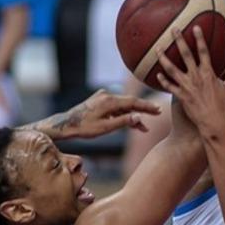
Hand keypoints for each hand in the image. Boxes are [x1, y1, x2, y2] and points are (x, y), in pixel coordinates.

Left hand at [41, 89, 162, 139]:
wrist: (66, 124)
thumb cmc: (84, 128)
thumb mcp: (105, 128)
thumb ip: (123, 122)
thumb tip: (139, 118)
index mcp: (109, 101)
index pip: (133, 102)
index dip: (147, 107)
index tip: (158, 110)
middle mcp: (107, 95)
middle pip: (130, 102)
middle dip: (144, 109)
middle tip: (158, 113)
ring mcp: (103, 97)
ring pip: (123, 106)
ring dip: (133, 116)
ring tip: (144, 128)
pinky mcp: (100, 101)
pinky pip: (116, 107)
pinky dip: (123, 115)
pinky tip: (130, 123)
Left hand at [155, 26, 224, 137]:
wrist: (215, 124)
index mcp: (209, 73)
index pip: (203, 51)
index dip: (199, 38)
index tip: (195, 27)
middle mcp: (196, 77)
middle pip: (185, 55)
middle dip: (178, 40)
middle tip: (173, 29)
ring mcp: (187, 87)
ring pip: (171, 69)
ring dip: (163, 57)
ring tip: (157, 48)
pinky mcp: (181, 97)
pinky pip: (169, 86)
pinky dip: (163, 80)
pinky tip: (157, 73)